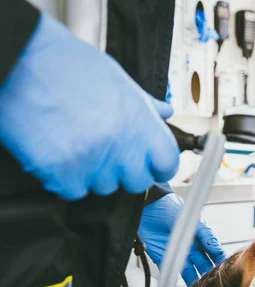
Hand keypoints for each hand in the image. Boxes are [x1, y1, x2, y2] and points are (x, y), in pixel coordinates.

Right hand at [0, 14, 178, 199]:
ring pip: (103, 187)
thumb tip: (164, 112)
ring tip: (74, 141)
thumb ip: (144, 105)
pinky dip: (63, 178)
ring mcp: (93, 162)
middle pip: (136, 182)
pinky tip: (56, 151)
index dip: (158, 166)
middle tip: (104, 150)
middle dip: (123, 171)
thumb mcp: (118, 80)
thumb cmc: (68, 65)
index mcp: (141, 124)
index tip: (149, 165)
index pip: (168, 164)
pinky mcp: (63, 173)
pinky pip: (72, 191)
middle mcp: (122, 147)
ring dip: (91, 173)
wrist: (21, 61)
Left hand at [139, 193, 225, 286]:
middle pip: (204, 265)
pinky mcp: (163, 258)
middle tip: (216, 285)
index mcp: (200, 238)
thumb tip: (218, 249)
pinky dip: (177, 281)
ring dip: (196, 281)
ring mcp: (178, 253)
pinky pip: (172, 271)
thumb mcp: (193, 220)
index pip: (214, 253)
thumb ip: (206, 236)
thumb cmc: (171, 208)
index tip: (227, 271)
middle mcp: (191, 247)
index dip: (220, 262)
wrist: (148, 206)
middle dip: (210, 275)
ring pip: (190, 272)